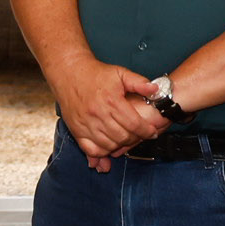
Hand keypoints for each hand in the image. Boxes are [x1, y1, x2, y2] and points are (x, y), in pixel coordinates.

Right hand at [47, 52, 165, 168]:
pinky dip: (101, 152)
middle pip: (123, 137)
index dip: (146, 131)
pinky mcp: (76, 130)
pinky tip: (108, 148)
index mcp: (111, 100)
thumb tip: (155, 89)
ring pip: (109, 145)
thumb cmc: (94, 74)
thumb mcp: (120, 73)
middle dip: (135, 139)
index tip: (152, 132)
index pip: (134, 123)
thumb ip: (139, 82)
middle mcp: (98, 114)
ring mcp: (86, 123)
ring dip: (120, 146)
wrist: (69, 73)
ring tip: (126, 140)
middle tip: (140, 136)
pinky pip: (91, 149)